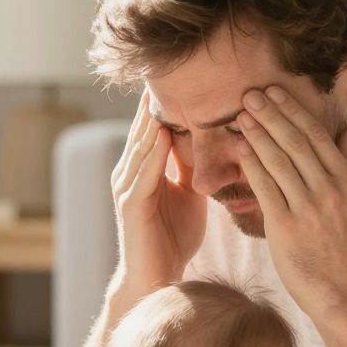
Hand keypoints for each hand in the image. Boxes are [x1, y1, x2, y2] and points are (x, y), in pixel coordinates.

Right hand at [110, 89, 207, 299]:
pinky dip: (153, 153)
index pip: (155, 126)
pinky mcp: (130, 205)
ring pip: (141, 145)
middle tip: (167, 67)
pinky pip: (143, 173)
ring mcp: (127, 187)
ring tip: (162, 90)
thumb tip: (219, 142)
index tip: (183, 73)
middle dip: (155, 100)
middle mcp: (131, 173)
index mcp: (145, 169)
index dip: (167, 102)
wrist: (157, 280)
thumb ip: (195, 168)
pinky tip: (163, 134)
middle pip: (144, 128)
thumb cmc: (174, 240)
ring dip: (152, 118)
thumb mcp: (191, 195)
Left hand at [234, 85, 346, 315]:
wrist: (343, 291)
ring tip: (241, 116)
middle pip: (296, 141)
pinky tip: (240, 149)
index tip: (275, 92)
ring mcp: (308, 207)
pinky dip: (252, 165)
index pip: (317, 135)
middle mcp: (330, 189)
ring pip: (279, 161)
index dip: (293, 110)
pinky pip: (266, 187)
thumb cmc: (346, 247)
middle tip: (250, 94)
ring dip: (258, 134)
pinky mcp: (286, 226)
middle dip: (271, 114)